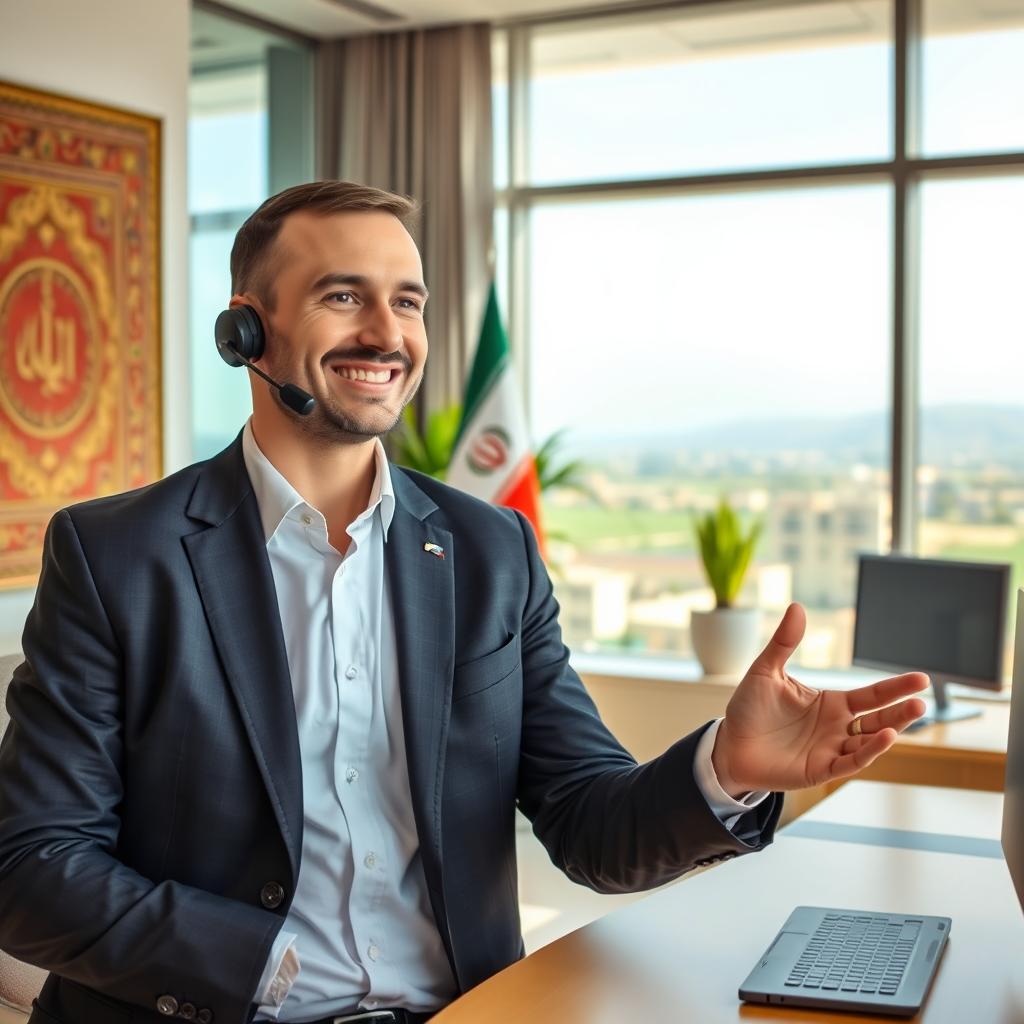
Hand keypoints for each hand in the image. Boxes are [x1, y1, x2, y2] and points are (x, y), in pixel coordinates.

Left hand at [711, 603, 928, 795]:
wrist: (729, 744)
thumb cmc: (749, 709)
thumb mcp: (766, 671)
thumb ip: (784, 642)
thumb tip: (797, 606)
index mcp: (832, 703)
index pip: (872, 695)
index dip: (895, 687)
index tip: (921, 678)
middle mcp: (838, 727)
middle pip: (879, 718)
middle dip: (901, 710)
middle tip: (922, 699)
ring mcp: (832, 750)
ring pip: (870, 742)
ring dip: (891, 729)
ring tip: (911, 713)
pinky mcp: (821, 770)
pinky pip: (851, 763)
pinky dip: (869, 752)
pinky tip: (884, 737)